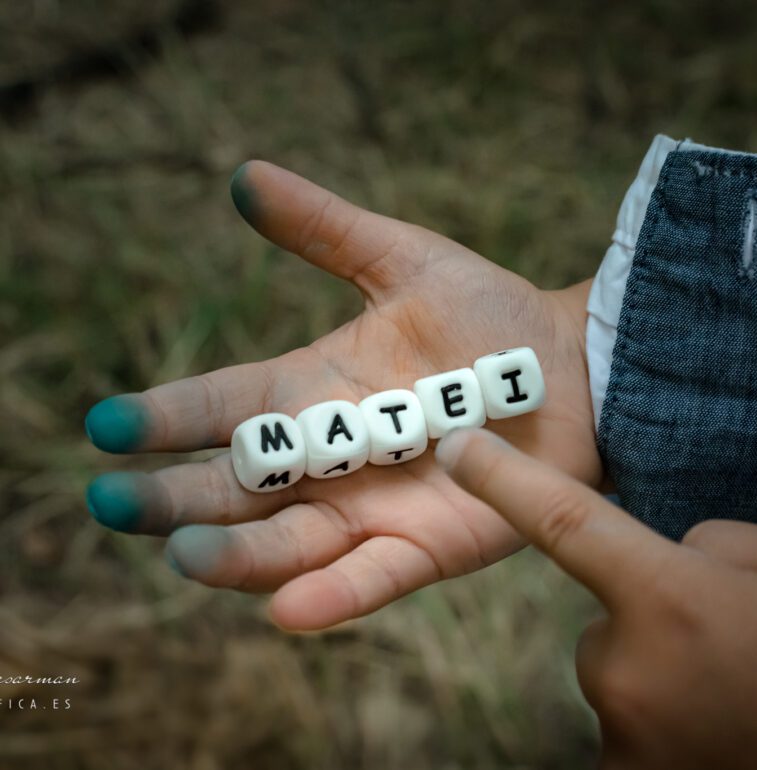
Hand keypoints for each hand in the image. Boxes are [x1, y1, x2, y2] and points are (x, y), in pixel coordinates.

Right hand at [85, 161, 599, 629]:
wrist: (575, 369)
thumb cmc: (492, 314)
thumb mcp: (402, 259)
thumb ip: (325, 229)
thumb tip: (244, 177)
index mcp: (314, 388)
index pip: (224, 405)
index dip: (166, 416)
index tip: (105, 423)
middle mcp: (331, 457)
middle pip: (239, 487)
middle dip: (176, 498)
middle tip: (114, 503)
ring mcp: (374, 509)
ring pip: (290, 542)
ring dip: (236, 555)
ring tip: (183, 555)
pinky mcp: (429, 547)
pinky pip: (374, 578)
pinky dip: (335, 596)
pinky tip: (288, 610)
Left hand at [437, 428, 756, 769]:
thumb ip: (710, 552)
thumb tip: (673, 561)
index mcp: (670, 603)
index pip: (562, 520)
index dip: (503, 479)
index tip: (459, 447)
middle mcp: (626, 671)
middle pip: (606, 614)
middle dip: (647, 611)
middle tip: (725, 638)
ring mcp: (623, 738)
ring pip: (620, 667)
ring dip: (661, 665)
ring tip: (732, 683)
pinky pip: (633, 717)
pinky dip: (664, 712)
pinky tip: (715, 720)